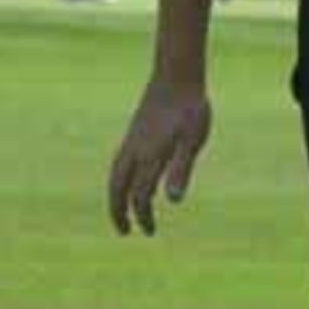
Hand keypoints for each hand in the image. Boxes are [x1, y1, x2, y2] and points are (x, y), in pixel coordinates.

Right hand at [108, 80, 211, 235]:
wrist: (177, 76)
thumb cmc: (190, 109)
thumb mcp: (193, 141)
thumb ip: (181, 170)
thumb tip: (174, 201)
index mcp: (149, 156)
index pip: (140, 195)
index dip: (143, 216)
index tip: (149, 232)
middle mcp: (135, 151)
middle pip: (118, 187)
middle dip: (118, 211)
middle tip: (124, 231)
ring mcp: (131, 140)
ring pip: (115, 174)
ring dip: (116, 195)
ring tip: (121, 210)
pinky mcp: (134, 132)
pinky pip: (119, 163)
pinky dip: (118, 179)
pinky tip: (128, 180)